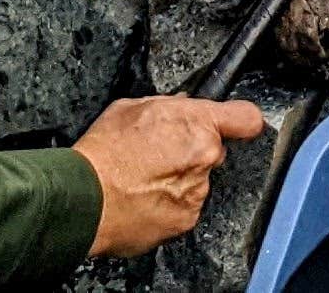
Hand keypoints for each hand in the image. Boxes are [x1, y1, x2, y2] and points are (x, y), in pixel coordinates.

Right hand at [74, 95, 267, 258]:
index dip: (241, 121)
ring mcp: (197, 192)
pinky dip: (167, 207)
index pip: (246, 118)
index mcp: (198, 125)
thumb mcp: (132, 108)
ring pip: (197, 182)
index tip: (238, 125)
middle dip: (194, 153)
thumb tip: (181, 107)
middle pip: (214, 152)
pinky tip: (142, 201)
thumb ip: (168, 106)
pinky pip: (183, 209)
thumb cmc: (102, 154)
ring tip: (143, 182)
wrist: (82, 200)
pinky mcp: (185, 221)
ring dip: (179, 182)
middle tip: (160, 157)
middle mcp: (205, 158)